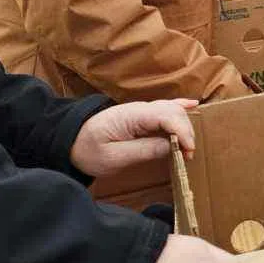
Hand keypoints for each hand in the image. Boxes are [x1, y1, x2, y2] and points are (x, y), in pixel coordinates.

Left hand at [70, 99, 196, 177]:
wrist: (70, 142)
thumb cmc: (88, 151)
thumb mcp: (113, 157)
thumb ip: (143, 150)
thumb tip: (170, 147)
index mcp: (132, 116)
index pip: (166, 116)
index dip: (183, 132)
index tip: (188, 153)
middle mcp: (139, 109)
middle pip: (174, 112)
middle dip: (187, 132)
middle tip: (188, 156)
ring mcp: (141, 111)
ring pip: (172, 109)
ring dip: (185, 125)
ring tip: (189, 146)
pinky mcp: (140, 116)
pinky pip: (164, 108)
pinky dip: (180, 108)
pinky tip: (193, 105)